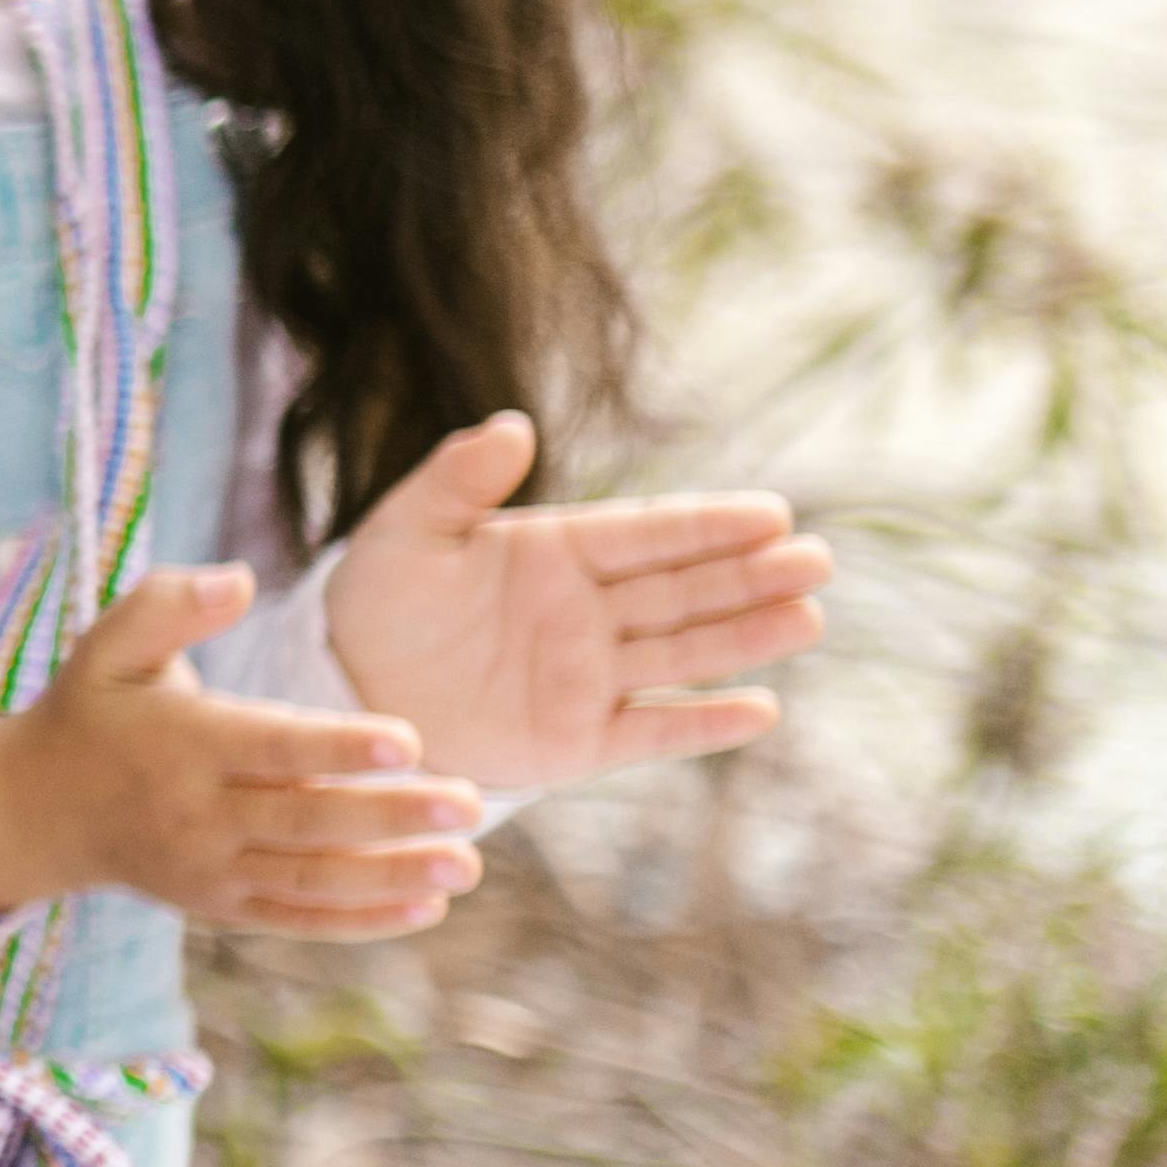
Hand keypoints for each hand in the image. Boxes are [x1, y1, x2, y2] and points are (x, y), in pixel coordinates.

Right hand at [0, 567, 487, 940]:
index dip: (337, 747)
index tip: (407, 741)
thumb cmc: (93, 709)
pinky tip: (427, 909)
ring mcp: (208, 868)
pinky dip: (361, 920)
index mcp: (179, 742)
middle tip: (470, 803)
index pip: (269, 748)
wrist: (36, 811)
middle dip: (390, 816)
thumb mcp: (108, 643)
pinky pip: (296, 920)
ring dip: (392, 876)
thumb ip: (170, 603)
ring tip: (466, 866)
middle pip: (304, 820)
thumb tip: (240, 578)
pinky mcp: (220, 904)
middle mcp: (194, 813)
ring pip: (310, 879)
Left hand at [323, 414, 831, 797]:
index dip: (706, 525)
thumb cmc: (377, 600)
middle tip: (816, 560)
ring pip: (683, 653)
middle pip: (684, 590)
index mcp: (556, 552)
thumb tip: (512, 425)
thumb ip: (456, 481)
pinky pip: (651, 729)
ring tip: (809, 617)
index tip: (771, 512)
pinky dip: (702, 723)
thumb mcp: (406, 532)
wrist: (350, 689)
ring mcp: (590, 677)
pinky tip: (761, 710)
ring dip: (746, 637)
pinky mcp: (578, 741)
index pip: (646, 534)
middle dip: (749, 576)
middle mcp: (587, 612)